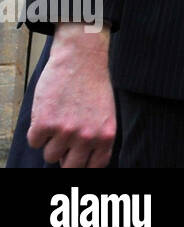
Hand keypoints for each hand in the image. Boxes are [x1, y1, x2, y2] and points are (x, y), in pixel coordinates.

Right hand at [28, 22, 115, 167]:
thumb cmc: (93, 85)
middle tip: (64, 141)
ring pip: (50, 155)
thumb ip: (96, 138)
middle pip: (70, 168)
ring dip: (51, 141)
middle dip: (65, 157)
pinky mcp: (44, 124)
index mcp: (106, 136)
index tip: (76, 158)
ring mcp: (65, 131)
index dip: (83, 163)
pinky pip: (34, 142)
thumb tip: (79, 160)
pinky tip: (47, 112)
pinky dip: (37, 130)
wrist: (81, 59)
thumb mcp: (105, 114)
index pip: (94, 167)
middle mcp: (87, 137)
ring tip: (58, 118)